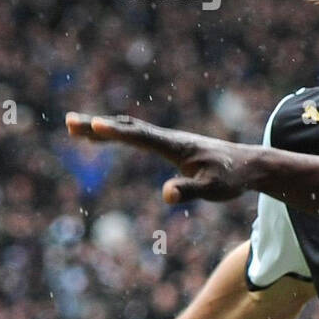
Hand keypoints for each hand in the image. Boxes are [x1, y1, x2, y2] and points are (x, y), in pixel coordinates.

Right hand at [66, 112, 254, 203]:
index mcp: (176, 146)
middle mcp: (170, 138)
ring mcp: (169, 141)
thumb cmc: (231, 178)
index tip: (94, 126)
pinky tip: (104, 136)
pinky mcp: (170, 146)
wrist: (249, 165)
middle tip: (69, 122)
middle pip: (129, 128)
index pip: (142, 137)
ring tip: (75, 127)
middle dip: (99, 126)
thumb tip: (165, 195)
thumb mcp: (212, 189)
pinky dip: (117, 133)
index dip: (118, 133)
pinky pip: (138, 136)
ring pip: (131, 129)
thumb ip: (189, 191)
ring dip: (103, 127)